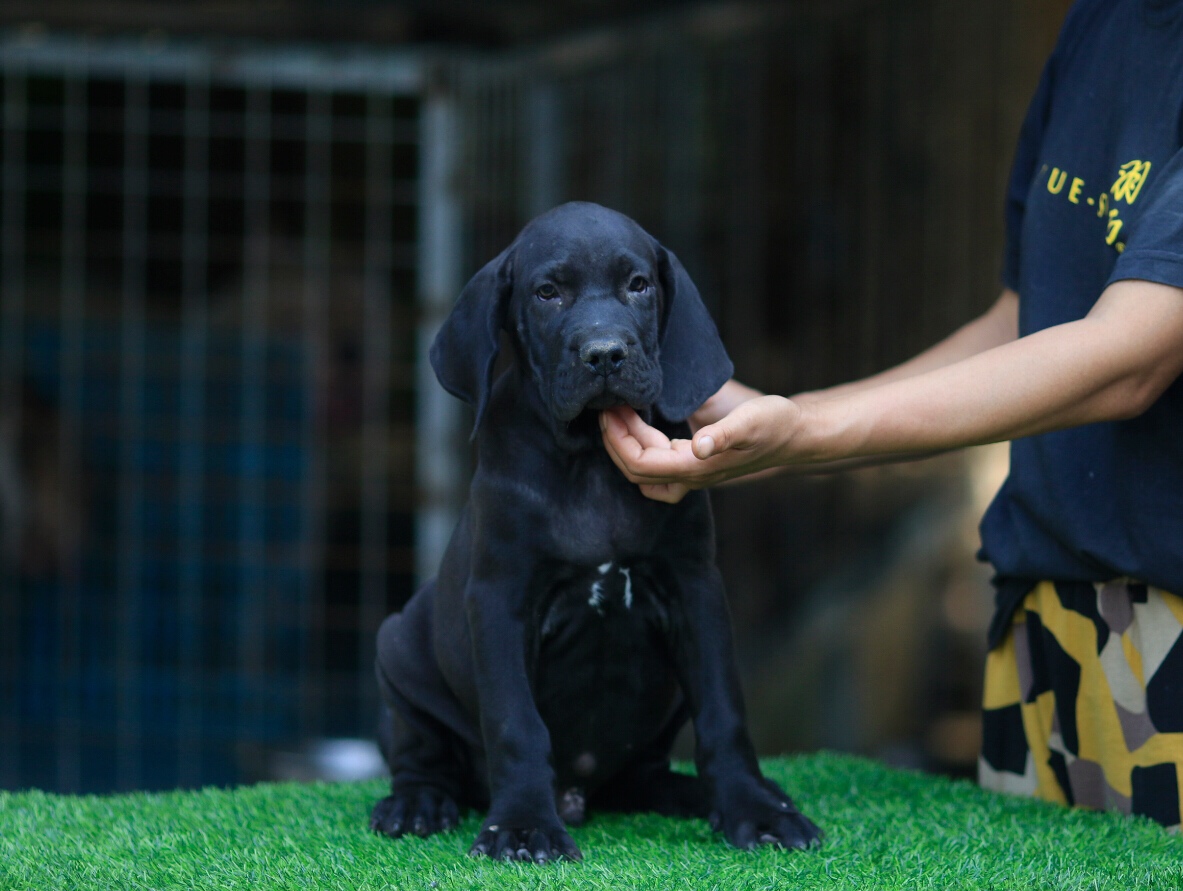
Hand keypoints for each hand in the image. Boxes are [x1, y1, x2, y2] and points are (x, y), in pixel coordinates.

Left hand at [600, 396, 804, 503]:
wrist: (797, 437)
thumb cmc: (776, 425)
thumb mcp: (751, 422)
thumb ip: (724, 434)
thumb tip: (698, 447)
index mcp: (696, 468)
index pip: (640, 462)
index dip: (618, 439)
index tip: (609, 410)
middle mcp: (690, 477)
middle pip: (635, 470)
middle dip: (614, 441)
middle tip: (604, 408)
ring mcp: (693, 474)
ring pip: (644, 470)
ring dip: (623, 446)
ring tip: (615, 414)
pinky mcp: (696, 464)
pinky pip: (656, 466)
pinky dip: (639, 449)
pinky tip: (637, 428)